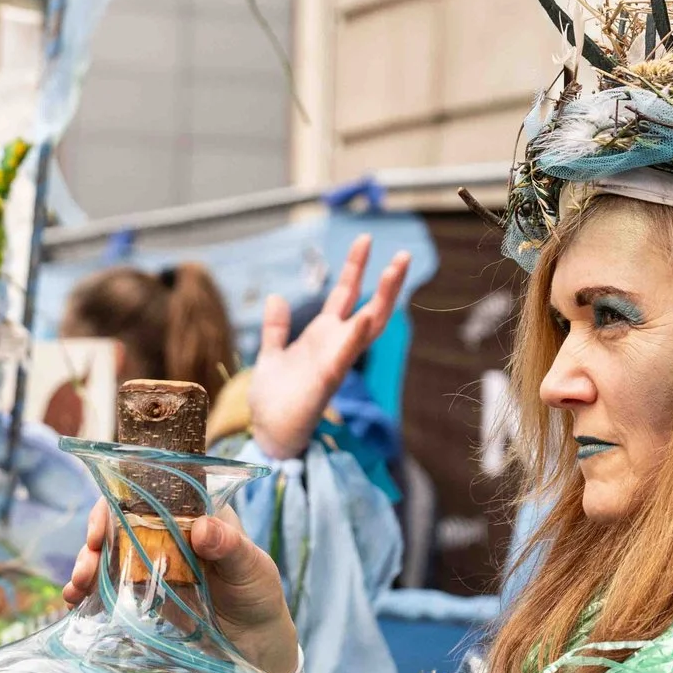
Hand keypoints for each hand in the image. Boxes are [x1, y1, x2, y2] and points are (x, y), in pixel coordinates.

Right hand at [61, 503, 299, 672]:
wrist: (254, 644)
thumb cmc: (257, 595)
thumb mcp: (252, 569)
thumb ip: (230, 546)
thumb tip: (202, 528)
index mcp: (194, 511)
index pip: (151, 489)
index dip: (120, 499)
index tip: (105, 523)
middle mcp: (168, 528)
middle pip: (121, 519)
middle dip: (96, 536)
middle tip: (87, 562)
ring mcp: (152, 557)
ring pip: (110, 549)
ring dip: (87, 563)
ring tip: (77, 587)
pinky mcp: (143, 586)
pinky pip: (110, 579)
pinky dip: (89, 587)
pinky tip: (75, 599)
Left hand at [248, 234, 410, 459]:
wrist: (268, 433)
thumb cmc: (273, 400)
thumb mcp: (271, 355)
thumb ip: (276, 328)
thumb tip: (276, 297)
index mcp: (323, 337)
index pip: (346, 296)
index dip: (355, 268)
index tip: (364, 239)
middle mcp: (335, 346)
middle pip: (369, 307)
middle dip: (387, 282)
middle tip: (404, 254)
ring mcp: (334, 362)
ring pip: (368, 327)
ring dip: (383, 299)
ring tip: (396, 270)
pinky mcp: (325, 381)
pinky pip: (345, 355)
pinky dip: (356, 336)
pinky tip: (367, 315)